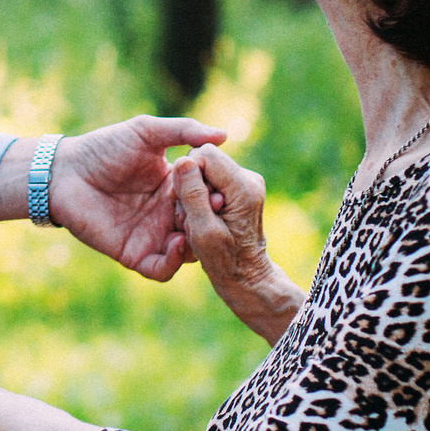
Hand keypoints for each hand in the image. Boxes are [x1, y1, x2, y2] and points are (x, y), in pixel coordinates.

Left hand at [49, 115, 228, 281]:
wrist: (64, 172)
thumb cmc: (104, 147)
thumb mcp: (146, 132)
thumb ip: (183, 131)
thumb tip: (225, 136)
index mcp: (177, 187)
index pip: (208, 196)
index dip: (218, 192)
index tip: (223, 185)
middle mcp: (169, 214)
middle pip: (204, 226)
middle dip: (211, 219)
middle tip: (214, 208)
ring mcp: (153, 236)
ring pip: (190, 252)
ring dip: (198, 241)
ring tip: (196, 224)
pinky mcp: (134, 254)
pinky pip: (162, 270)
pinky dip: (174, 261)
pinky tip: (178, 241)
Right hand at [169, 144, 303, 343]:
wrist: (247, 276)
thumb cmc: (224, 260)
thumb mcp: (203, 230)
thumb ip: (192, 194)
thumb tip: (183, 161)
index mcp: (243, 188)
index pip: (205, 154)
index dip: (186, 172)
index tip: (180, 199)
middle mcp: (249, 180)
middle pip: (205, 159)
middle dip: (189, 182)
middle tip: (188, 214)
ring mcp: (246, 183)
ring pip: (206, 169)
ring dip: (194, 191)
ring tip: (196, 219)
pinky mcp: (240, 189)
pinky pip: (212, 179)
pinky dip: (202, 195)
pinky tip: (202, 217)